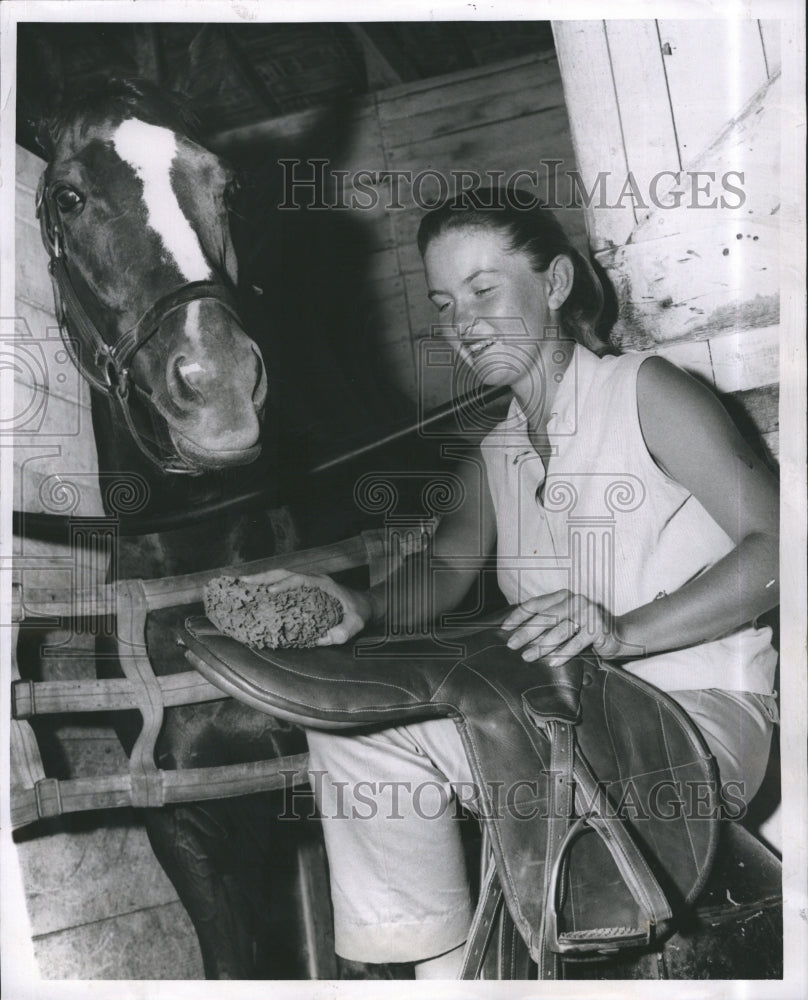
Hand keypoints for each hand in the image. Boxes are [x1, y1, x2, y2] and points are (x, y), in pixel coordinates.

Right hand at [238, 568, 372, 645]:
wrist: (365, 604)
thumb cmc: (359, 612)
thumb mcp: (357, 623)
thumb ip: (345, 631)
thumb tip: (328, 638)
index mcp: (323, 584)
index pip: (299, 580)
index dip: (283, 584)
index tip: (269, 592)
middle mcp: (313, 579)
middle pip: (284, 572)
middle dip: (262, 577)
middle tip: (242, 582)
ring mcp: (307, 581)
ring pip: (281, 575)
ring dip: (261, 579)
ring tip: (241, 584)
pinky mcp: (304, 588)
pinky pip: (283, 582)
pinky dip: (267, 584)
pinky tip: (254, 592)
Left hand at [501, 590, 624, 665]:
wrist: (619, 634)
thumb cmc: (584, 629)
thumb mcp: (564, 622)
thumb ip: (546, 623)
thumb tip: (516, 635)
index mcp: (563, 596)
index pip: (535, 604)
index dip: (518, 615)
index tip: (504, 628)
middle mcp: (575, 601)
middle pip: (545, 617)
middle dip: (526, 632)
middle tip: (511, 644)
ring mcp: (588, 613)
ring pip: (559, 630)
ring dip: (542, 645)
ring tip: (528, 656)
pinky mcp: (598, 628)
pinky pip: (576, 643)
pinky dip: (563, 654)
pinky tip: (552, 663)